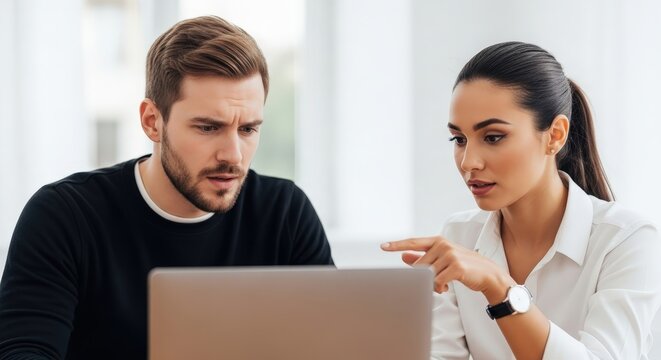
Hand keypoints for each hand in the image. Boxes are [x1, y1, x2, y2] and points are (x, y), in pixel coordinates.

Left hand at [381, 236, 513, 299]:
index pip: (413, 242)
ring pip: (427, 275)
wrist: (487, 274)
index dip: (397, 245)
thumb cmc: (463, 266)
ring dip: (431, 285)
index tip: (383, 246)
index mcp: (437, 241)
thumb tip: (404, 257)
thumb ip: (423, 257)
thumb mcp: (443, 259)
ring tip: (442, 286)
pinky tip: (446, 288)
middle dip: (423, 278)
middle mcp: (442, 245)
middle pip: (419, 266)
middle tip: (435, 284)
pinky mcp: (456, 267)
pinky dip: (439, 289)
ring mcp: (450, 255)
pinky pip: (437, 282)